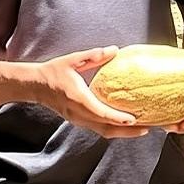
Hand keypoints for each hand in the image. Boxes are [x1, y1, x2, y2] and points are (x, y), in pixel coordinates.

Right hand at [32, 47, 149, 138]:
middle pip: (106, 128)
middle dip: (127, 131)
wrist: (35, 86)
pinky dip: (114, 129)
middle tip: (147, 128)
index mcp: (78, 98)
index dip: (118, 118)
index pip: (101, 112)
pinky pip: (99, 129)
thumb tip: (114, 50)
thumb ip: (94, 55)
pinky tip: (126, 125)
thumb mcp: (72, 60)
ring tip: (142, 129)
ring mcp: (78, 120)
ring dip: (123, 133)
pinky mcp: (79, 121)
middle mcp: (78, 113)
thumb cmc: (54, 72)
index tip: (133, 119)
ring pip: (103, 131)